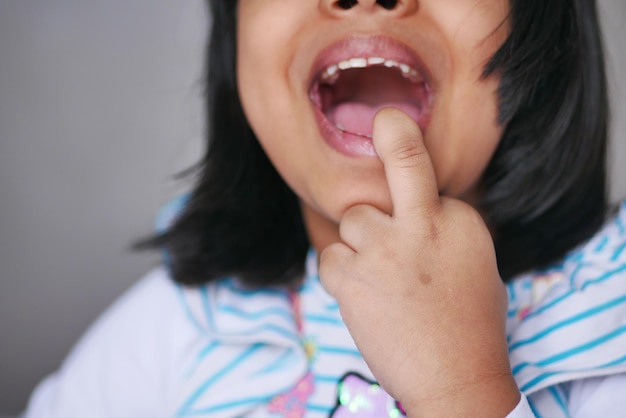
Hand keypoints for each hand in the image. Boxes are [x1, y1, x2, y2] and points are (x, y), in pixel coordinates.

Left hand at [319, 108, 519, 416]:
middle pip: (401, 164)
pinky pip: (329, 256)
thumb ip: (442, 227)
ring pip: (352, 219)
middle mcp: (423, 225)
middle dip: (393, 134)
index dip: (408, 188)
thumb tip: (416, 205)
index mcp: (459, 219)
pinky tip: (363, 294)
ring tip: (379, 279)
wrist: (456, 378)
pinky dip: (340, 273)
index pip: (424, 186)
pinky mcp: (352, 278)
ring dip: (358, 244)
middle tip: (387, 121)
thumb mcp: (473, 262)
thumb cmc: (468, 323)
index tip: (393, 130)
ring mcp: (385, 249)